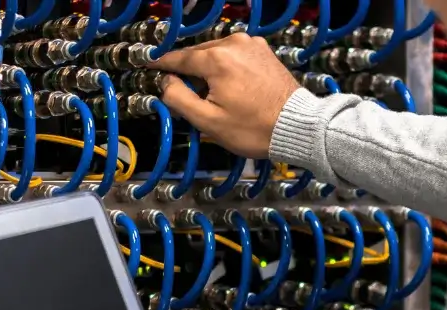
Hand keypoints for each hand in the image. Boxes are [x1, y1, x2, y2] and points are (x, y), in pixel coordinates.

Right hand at [153, 34, 300, 158]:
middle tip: (185, 94)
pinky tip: (231, 87)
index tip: (150, 67)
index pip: (179, 58)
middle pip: (199, 54)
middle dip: (189, 72)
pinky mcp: (264, 51)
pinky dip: (227, 67)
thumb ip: (179, 98)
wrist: (297, 127)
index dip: (162, 65)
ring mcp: (252, 45)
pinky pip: (236, 55)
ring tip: (212, 95)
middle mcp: (234, 44)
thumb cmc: (254, 129)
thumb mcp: (208, 121)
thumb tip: (165, 82)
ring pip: (217, 54)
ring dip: (209, 70)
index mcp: (217, 58)